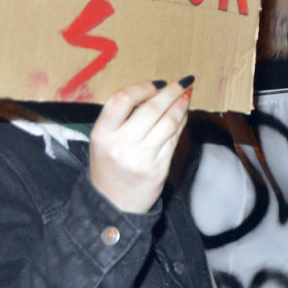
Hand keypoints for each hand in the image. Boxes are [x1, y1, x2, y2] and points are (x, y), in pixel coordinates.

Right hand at [88, 78, 192, 213]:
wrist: (113, 204)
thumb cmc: (109, 165)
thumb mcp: (104, 140)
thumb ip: (123, 117)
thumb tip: (156, 91)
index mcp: (102, 134)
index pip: (122, 100)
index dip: (142, 88)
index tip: (156, 84)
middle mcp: (120, 145)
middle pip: (150, 109)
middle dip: (170, 93)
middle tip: (181, 83)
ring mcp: (141, 158)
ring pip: (168, 123)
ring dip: (180, 106)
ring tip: (186, 96)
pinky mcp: (159, 169)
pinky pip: (174, 140)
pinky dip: (181, 124)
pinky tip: (183, 116)